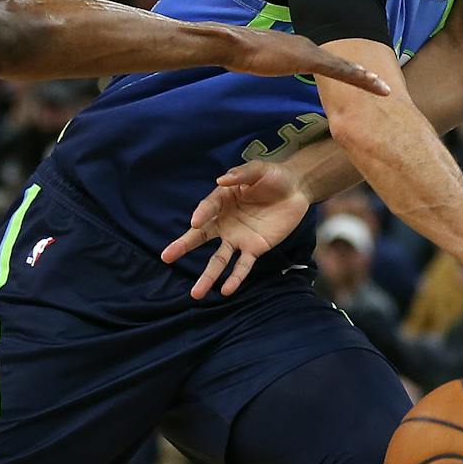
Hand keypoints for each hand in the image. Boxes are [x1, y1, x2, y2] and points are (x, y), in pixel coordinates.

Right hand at [160, 160, 311, 298]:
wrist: (296, 189)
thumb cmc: (273, 177)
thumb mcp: (258, 170)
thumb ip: (241, 174)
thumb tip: (221, 180)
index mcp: (222, 201)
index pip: (207, 208)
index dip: (201, 214)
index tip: (195, 222)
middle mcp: (225, 222)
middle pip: (201, 237)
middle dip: (183, 246)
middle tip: (166, 256)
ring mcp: (238, 238)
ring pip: (219, 260)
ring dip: (208, 276)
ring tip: (195, 293)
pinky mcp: (254, 248)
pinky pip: (243, 266)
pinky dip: (235, 279)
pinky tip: (226, 290)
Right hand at [225, 28, 390, 95]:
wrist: (235, 46)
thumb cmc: (242, 54)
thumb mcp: (260, 59)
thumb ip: (270, 61)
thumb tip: (266, 65)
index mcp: (299, 48)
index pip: (327, 60)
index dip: (344, 70)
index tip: (360, 78)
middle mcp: (308, 46)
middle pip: (340, 62)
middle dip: (361, 74)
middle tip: (381, 85)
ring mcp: (309, 51)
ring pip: (344, 66)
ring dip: (364, 77)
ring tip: (382, 87)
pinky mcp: (307, 59)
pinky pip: (336, 69)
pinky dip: (354, 76)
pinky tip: (367, 81)